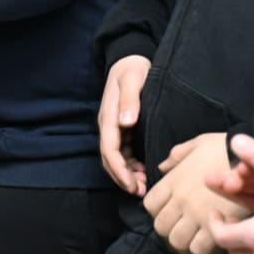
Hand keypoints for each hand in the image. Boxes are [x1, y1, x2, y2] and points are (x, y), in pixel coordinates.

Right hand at [98, 55, 151, 195]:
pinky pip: (124, 153)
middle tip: (141, 193)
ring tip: (144, 188)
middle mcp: (110, 125)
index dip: (120, 169)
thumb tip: (126, 122)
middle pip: (110, 159)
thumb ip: (129, 100)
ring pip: (117, 158)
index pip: (109, 149)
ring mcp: (115, 128)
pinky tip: (144, 173)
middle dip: (123, 178)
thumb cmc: (133, 69)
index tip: (132, 184)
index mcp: (109, 116)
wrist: (129, 60)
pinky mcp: (123, 129)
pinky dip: (132, 166)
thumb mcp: (132, 79)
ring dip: (127, 175)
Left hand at [144, 132, 244, 253]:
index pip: (150, 205)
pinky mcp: (217, 228)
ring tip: (198, 237)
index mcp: (174, 181)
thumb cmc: (227, 148)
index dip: (158, 210)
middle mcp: (180, 201)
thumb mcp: (199, 143)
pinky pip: (200, 249)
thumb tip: (163, 167)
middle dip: (171, 229)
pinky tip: (214, 241)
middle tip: (184, 227)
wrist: (253, 161)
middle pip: (161, 227)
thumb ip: (178, 155)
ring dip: (187, 241)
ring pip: (178, 241)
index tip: (170, 210)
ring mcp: (197, 216)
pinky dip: (205, 248)